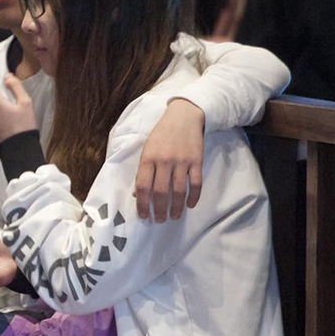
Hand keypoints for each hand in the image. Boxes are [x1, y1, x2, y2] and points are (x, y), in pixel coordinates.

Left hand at [134, 97, 203, 222]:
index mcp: (148, 158)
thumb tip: (137, 194)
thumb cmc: (162, 134)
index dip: (142, 204)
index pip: (142, 186)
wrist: (184, 115)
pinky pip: (196, 183)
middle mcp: (164, 161)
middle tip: (159, 220)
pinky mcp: (196, 161)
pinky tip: (190, 205)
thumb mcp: (147, 149)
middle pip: (160, 192)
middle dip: (159, 210)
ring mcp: (182, 161)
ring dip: (176, 207)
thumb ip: (142, 171)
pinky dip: (194, 197)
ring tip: (174, 217)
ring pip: (179, 191)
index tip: (144, 216)